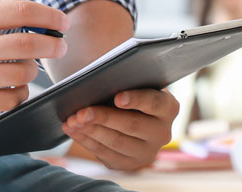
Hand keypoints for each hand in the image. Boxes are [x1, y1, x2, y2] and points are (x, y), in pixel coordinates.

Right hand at [0, 0, 68, 120]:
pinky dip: (19, 93)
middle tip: (60, 46)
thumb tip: (42, 19)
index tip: (62, 22)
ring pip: (22, 74)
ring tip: (26, 69)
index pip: (20, 11)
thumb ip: (0, 17)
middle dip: (52, 45)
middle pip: (27, 44)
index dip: (48, 15)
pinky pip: (11, 99)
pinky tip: (13, 88)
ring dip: (32, 71)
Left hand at [61, 88, 178, 171]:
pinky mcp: (129, 163)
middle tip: (82, 111)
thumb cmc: (132, 87)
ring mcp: (147, 152)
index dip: (135, 99)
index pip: (153, 102)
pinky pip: (105, 154)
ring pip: (116, 142)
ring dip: (91, 130)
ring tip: (72, 120)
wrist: (134, 111)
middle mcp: (163, 132)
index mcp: (168, 107)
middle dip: (104, 117)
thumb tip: (100, 78)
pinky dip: (86, 140)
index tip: (117, 97)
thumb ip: (125, 79)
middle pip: (131, 125)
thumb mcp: (135, 81)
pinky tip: (72, 130)